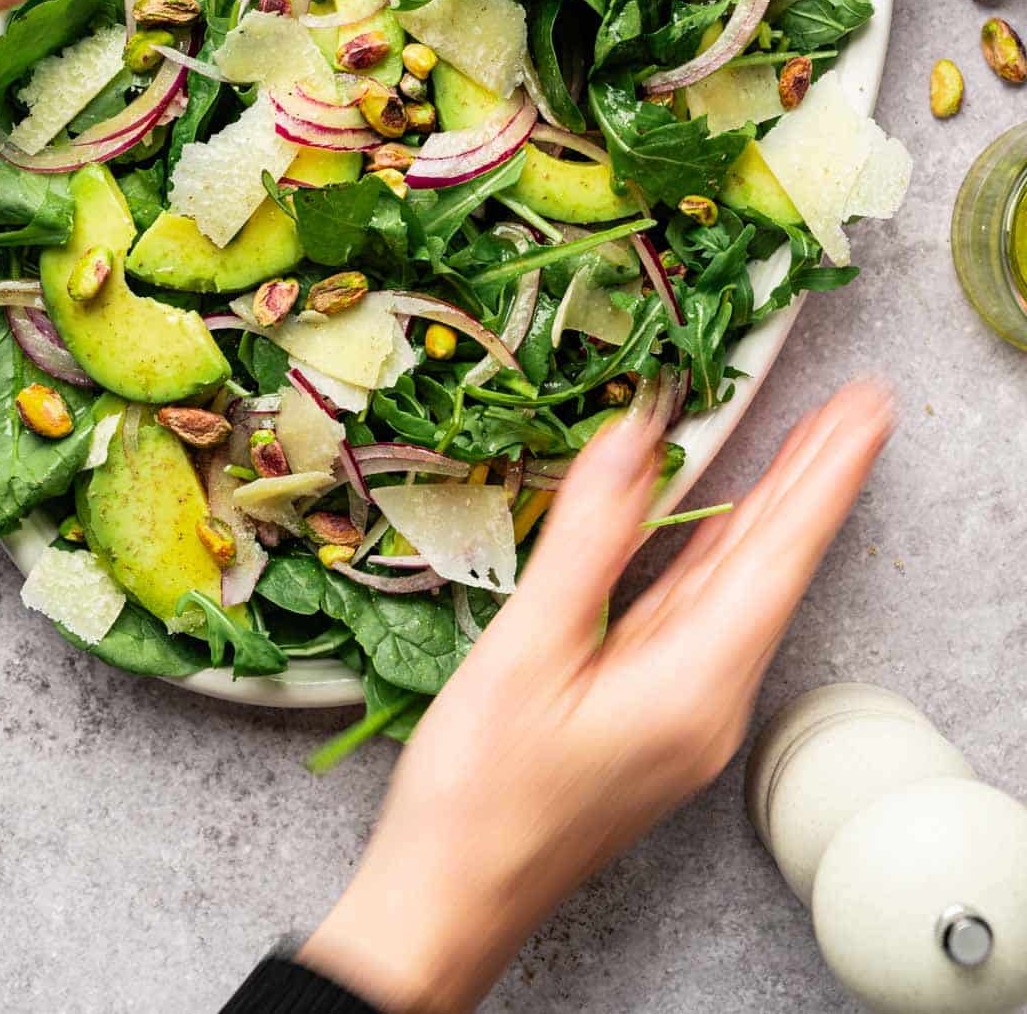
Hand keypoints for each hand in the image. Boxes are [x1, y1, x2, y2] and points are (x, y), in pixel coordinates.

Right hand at [301, 381, 894, 1013]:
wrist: (447, 901)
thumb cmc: (479, 795)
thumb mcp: (527, 651)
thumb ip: (589, 541)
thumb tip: (633, 441)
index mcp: (693, 686)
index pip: (777, 559)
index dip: (822, 477)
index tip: (861, 416)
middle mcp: (707, 698)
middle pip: (770, 569)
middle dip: (815, 481)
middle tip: (855, 407)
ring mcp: (683, 709)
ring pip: (738, 587)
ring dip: (775, 510)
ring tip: (811, 443)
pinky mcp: (651, 711)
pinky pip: (700, 611)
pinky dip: (721, 553)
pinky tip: (729, 522)